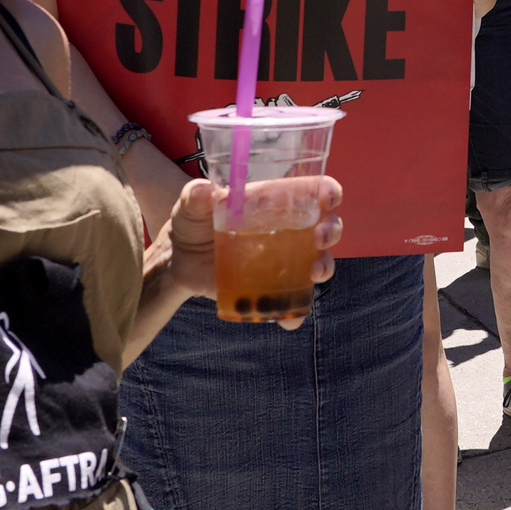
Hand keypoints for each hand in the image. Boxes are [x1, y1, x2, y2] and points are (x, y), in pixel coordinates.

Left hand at [163, 174, 346, 320]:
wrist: (179, 261)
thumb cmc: (192, 223)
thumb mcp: (191, 206)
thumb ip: (195, 196)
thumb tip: (203, 190)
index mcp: (275, 202)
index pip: (313, 193)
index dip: (328, 193)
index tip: (328, 197)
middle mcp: (288, 230)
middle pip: (325, 227)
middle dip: (331, 230)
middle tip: (320, 237)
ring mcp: (283, 261)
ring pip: (319, 262)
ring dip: (325, 266)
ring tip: (314, 272)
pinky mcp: (272, 287)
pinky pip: (293, 301)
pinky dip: (296, 312)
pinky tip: (290, 319)